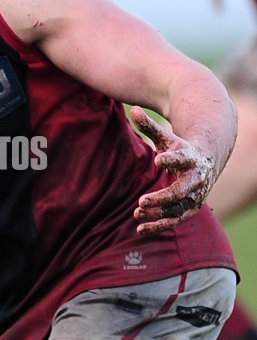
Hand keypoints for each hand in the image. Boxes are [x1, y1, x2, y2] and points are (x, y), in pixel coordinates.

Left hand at [129, 107, 215, 234]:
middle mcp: (195, 179)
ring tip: (136, 213)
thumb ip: (149, 126)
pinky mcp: (190, 209)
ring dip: (158, 214)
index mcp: (190, 158)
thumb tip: (133, 109)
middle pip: (181, 191)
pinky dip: (159, 226)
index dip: (171, 159)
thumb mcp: (166, 138)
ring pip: (178, 209)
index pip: (182, 158)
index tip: (158, 159)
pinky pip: (175, 221)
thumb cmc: (179, 149)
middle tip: (141, 201)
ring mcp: (195, 196)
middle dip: (162, 197)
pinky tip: (140, 230)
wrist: (205, 163)